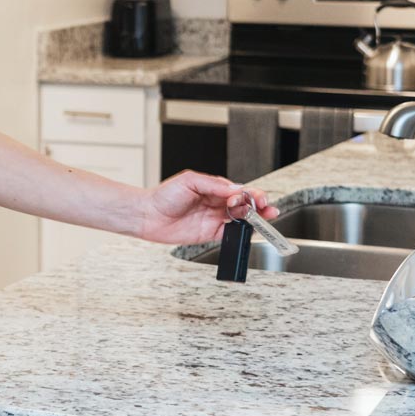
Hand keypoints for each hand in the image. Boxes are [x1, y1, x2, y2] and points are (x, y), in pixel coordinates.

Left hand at [132, 171, 278, 244]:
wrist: (148, 214)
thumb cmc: (165, 195)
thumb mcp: (190, 181)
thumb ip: (214, 185)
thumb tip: (236, 189)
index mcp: (215, 188)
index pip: (240, 190)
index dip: (251, 194)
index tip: (255, 198)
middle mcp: (217, 203)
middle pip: (245, 205)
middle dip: (259, 206)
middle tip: (266, 209)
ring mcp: (215, 219)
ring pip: (242, 220)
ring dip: (254, 220)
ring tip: (262, 219)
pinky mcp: (210, 234)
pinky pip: (230, 234)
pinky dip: (241, 233)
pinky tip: (247, 230)